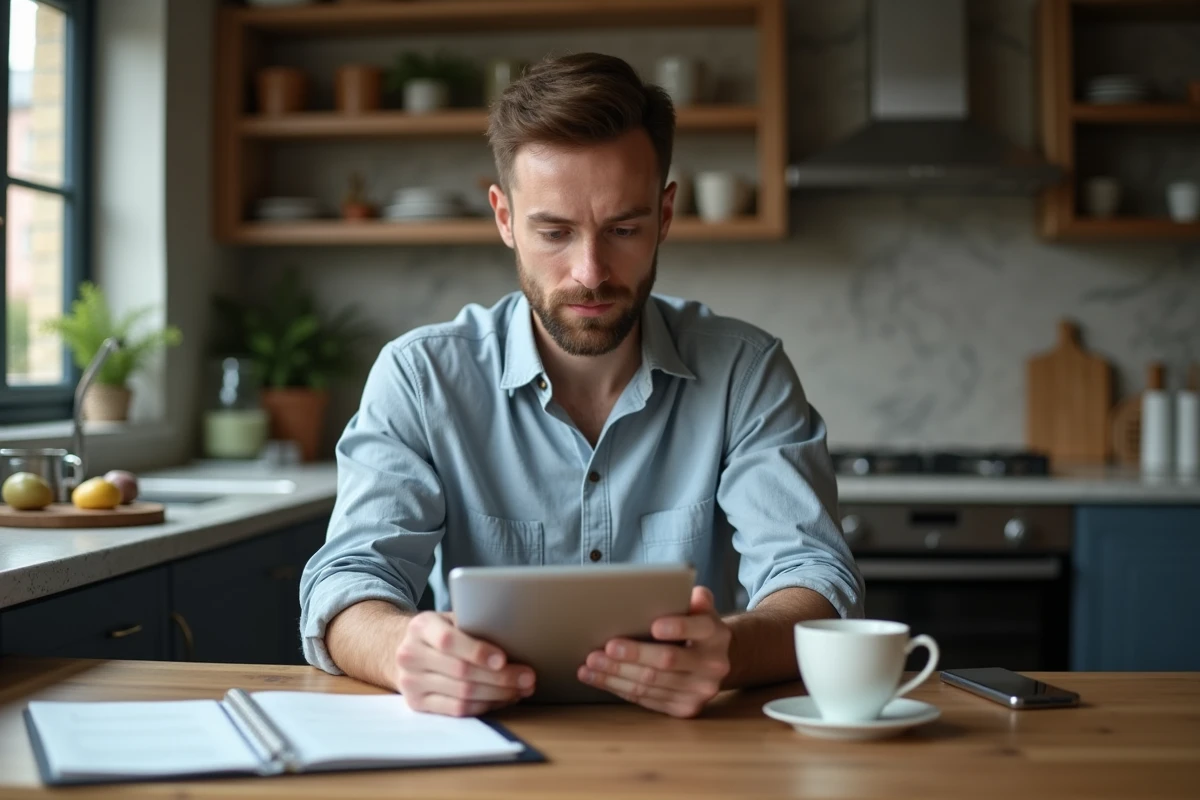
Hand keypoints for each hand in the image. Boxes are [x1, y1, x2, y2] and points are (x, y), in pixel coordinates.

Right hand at [393, 611, 535, 716]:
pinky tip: (502, 699)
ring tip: (521, 689)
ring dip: (497, 694)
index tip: (503, 659)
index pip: (448, 641)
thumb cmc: (440, 632)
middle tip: (528, 677)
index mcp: (421, 626)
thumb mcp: (451, 619)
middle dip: (500, 677)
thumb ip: (473, 625)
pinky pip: (457, 710)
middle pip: (461, 671)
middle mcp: (410, 655)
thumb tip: (515, 637)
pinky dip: (484, 706)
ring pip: (462, 694)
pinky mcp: (417, 704)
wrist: (404, 648)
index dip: (477, 651)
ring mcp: (411, 682)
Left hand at [578, 586, 731, 717]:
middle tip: (606, 647)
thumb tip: (680, 584)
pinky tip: (598, 678)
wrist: (714, 661)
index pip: (699, 628)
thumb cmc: (696, 627)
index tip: (654, 625)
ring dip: (617, 673)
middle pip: (668, 660)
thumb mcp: (700, 608)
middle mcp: (713, 666)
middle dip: (633, 654)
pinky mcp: (684, 708)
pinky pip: (646, 699)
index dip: (677, 627)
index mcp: (717, 635)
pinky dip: (618, 687)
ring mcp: (699, 691)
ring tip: (591, 663)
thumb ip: (694, 597)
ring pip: (651, 683)